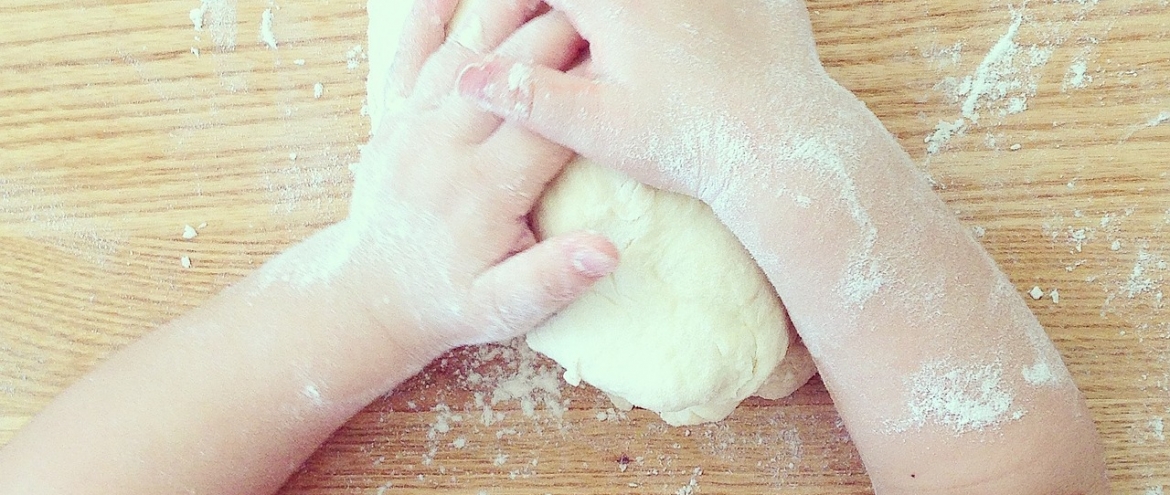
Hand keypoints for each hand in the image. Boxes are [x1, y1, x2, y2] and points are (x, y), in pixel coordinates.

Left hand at [303, 0, 617, 357]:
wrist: (369, 297)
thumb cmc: (446, 302)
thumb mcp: (502, 311)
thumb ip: (552, 278)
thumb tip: (607, 251)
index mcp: (482, 189)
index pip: (545, 122)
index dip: (589, 89)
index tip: (629, 65)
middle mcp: (443, 145)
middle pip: (509, 72)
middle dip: (561, 37)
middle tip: (605, 19)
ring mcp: (412, 124)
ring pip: (465, 48)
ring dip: (511, 14)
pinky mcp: (393, 116)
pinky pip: (410, 52)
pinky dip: (430, 13)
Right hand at [454, 0, 837, 202]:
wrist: (785, 146)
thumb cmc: (688, 143)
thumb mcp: (599, 127)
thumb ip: (530, 96)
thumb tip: (466, 75)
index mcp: (613, 1)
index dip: (514, 6)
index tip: (506, 30)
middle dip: (566, 9)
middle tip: (560, 32)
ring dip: (619, 13)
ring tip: (616, 49)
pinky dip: (683, 12)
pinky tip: (677, 41)